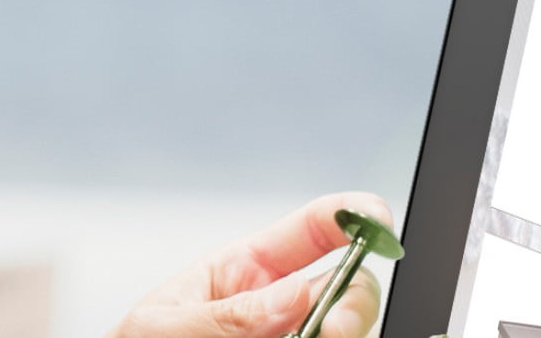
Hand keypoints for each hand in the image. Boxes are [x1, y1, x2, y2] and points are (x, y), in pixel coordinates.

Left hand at [109, 192, 394, 337]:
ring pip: (347, 330)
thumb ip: (228, 315)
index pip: (313, 230)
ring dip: (340, 333)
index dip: (352, 215)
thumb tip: (297, 294)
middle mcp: (281, 307)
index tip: (376, 218)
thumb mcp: (164, 327)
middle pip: (350, 291)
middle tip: (330, 331)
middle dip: (353, 304)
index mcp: (245, 270)